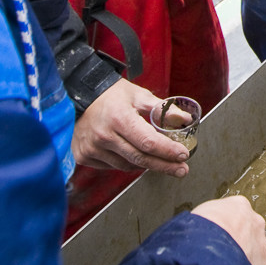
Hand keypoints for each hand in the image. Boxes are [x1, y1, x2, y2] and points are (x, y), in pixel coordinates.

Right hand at [72, 79, 191, 176]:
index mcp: (119, 118)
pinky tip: (132, 153)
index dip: (168, 151)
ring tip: (157, 157)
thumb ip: (162, 109)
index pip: (148, 142)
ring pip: (127, 165)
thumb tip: (185, 120)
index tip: (183, 155)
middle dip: (165, 166)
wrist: (79, 96)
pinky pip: (113, 166)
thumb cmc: (112, 95)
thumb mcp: (139, 95)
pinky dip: (127, 162)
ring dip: (146, 164)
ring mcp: (92, 148)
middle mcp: (104, 136)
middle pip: (140, 158)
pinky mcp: (84, 156)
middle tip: (182, 170)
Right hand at [192, 195, 265, 264]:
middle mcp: (256, 223)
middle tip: (222, 251)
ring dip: (243, 258)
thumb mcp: (196, 215)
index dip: (224, 225)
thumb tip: (199, 227)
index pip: (235, 213)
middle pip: (249, 231)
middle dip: (238, 240)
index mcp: (239, 206)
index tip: (216, 234)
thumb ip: (208, 217)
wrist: (207, 256)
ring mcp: (262, 247)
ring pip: (255, 252)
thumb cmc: (198, 234)